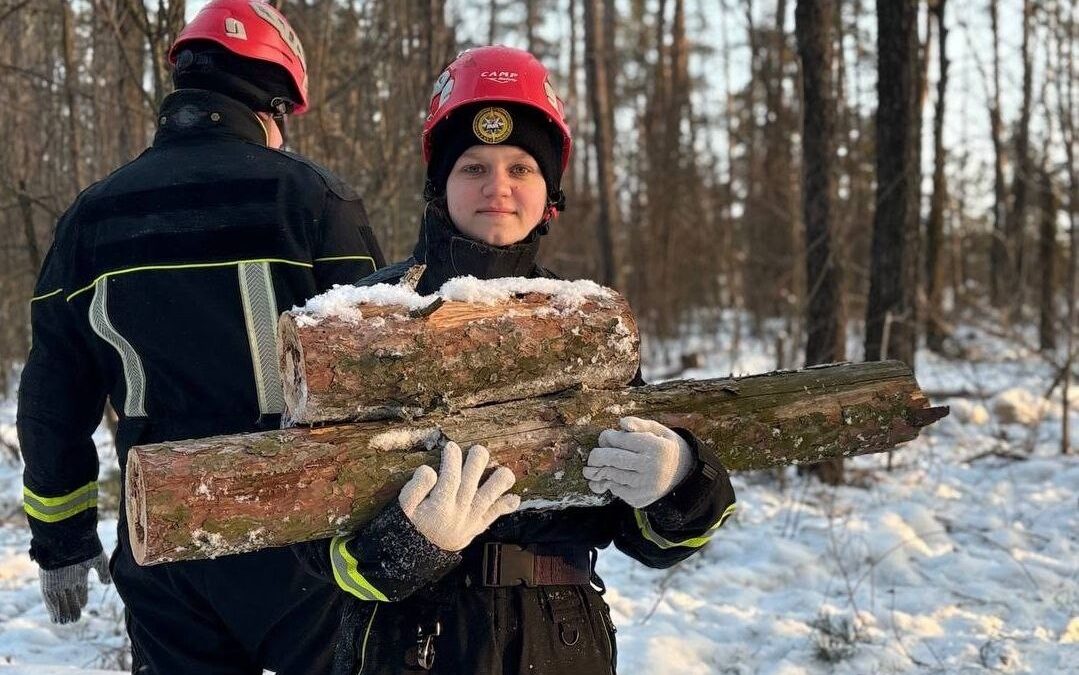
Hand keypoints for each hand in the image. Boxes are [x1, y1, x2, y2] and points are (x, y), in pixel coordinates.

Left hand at [38, 551, 110, 623]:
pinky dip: (53, 609)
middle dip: (72, 608)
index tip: (82, 606)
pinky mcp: (47, 583)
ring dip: (62, 611)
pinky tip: (56, 618)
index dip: (81, 598)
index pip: (80, 589)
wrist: (67, 540)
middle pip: (69, 597)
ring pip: (59, 600)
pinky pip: (49, 599)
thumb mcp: (97, 560)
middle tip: (74, 619)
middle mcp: (67, 578)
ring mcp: (57, 581)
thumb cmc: (84, 547)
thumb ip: (102, 571)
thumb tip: (107, 583)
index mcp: (79, 572)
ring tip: (65, 622)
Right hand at [399, 442, 519, 551]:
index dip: (451, 462)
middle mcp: (458, 512)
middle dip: (476, 465)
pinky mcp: (477, 526)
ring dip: (497, 486)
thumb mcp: (404, 508)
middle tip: (479, 449)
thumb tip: (428, 470)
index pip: (449, 480)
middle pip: (470, 485)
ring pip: (486, 501)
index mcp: (438, 506)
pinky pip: (492, 517)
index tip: (451, 446)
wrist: (421, 554)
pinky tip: (515, 499)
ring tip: (506, 472)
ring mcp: (470, 520)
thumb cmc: (412, 524)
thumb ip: (415, 488)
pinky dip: (504, 508)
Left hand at [585, 417, 694, 507]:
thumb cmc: (666, 447)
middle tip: (594, 455)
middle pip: (612, 459)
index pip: (621, 440)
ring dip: (601, 469)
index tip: (607, 437)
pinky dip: (611, 482)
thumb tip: (621, 423)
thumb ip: (640, 424)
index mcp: (657, 448)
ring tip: (598, 465)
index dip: (608, 437)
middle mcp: (652, 468)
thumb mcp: (660, 431)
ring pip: (611, 475)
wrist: (684, 476)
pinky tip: (613, 476)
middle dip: (597, 455)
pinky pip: (616, 489)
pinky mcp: (639, 499)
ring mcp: (645, 486)